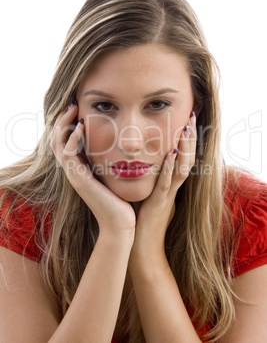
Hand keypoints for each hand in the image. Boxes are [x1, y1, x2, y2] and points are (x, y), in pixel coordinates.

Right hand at [49, 103, 135, 235]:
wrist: (121, 223)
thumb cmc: (121, 200)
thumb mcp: (114, 174)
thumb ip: (111, 160)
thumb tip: (122, 144)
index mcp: (80, 168)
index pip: (66, 141)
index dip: (69, 124)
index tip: (79, 108)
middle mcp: (73, 170)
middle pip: (57, 139)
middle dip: (63, 120)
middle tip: (73, 104)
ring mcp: (73, 175)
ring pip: (57, 144)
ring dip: (64, 124)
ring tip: (74, 109)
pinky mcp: (78, 179)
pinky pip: (68, 155)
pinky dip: (72, 139)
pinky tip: (82, 128)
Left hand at [130, 113, 196, 257]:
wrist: (140, 245)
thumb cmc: (140, 219)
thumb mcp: (146, 193)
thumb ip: (147, 177)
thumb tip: (139, 160)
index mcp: (169, 183)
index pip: (182, 157)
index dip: (186, 140)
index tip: (186, 120)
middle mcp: (172, 187)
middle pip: (188, 159)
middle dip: (190, 138)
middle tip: (193, 117)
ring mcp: (168, 195)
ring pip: (183, 169)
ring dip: (185, 149)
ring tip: (187, 129)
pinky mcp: (160, 203)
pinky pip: (167, 184)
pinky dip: (170, 169)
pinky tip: (171, 154)